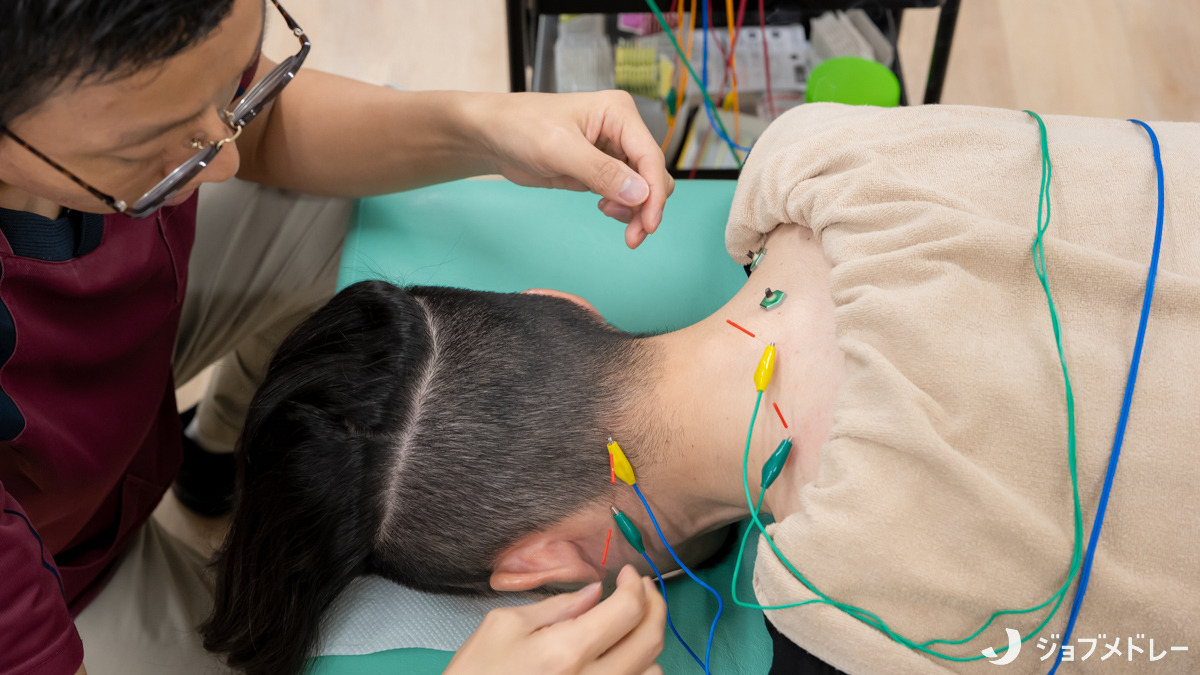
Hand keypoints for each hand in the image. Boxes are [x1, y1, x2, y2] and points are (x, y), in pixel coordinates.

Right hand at [444, 565, 665, 674]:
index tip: (629, 576)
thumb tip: (594, 594)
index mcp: (566, 651)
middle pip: (650, 639)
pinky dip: (639, 671)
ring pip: (652, 671)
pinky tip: (621, 657)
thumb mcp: (503, 627)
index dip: (636, 586)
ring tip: (629, 625)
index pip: (627, 610)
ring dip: (647, 642)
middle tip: (643, 590)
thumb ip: (555, 606)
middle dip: (655, 606)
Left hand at [467, 92, 675, 248]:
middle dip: (647, 206)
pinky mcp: (601, 170)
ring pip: (643, 187)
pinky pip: (626, 194)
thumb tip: (640, 194)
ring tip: (608, 214)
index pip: (650, 157)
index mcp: (619, 113)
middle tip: (632, 235)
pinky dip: (623, 207)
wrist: (493, 136)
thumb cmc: (520, 127)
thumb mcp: (559, 149)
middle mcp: (622, 130)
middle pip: (653, 174)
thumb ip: (601, 172)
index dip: (654, 193)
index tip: (649, 225)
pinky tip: (604, 209)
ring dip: (636, 209)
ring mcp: (613, 151)